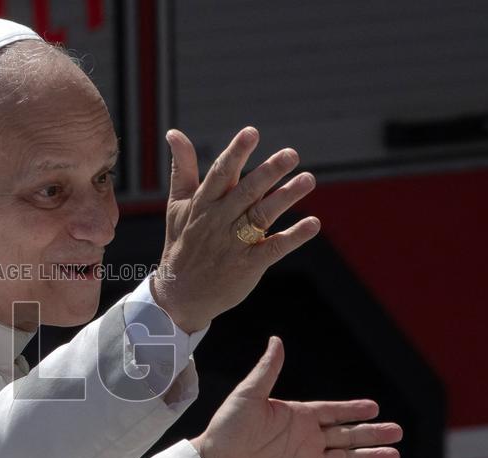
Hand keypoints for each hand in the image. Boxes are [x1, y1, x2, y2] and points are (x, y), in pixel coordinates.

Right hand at [152, 127, 319, 332]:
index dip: (236, 153)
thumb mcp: (177, 205)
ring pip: (261, 217)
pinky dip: (293, 237)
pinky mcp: (248, 265)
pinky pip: (273, 248)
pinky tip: (313, 223)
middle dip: (268, 173)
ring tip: (308, 180)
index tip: (251, 132)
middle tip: (291, 154)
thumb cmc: (182, 243)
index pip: (220, 174)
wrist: (180, 295)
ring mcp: (234, 244)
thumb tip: (174, 133)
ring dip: (285, 198)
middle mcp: (218, 222)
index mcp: (202, 204)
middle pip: (246, 193)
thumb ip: (182, 168)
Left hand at [191, 336, 402, 457]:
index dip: (353, 410)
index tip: (374, 407)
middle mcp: (304, 440)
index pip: (332, 412)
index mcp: (296, 417)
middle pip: (346, 436)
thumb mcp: (248, 395)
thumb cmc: (225, 429)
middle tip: (397, 431)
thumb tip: (276, 340)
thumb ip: (267, 370)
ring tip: (393, 455)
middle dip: (371, 433)